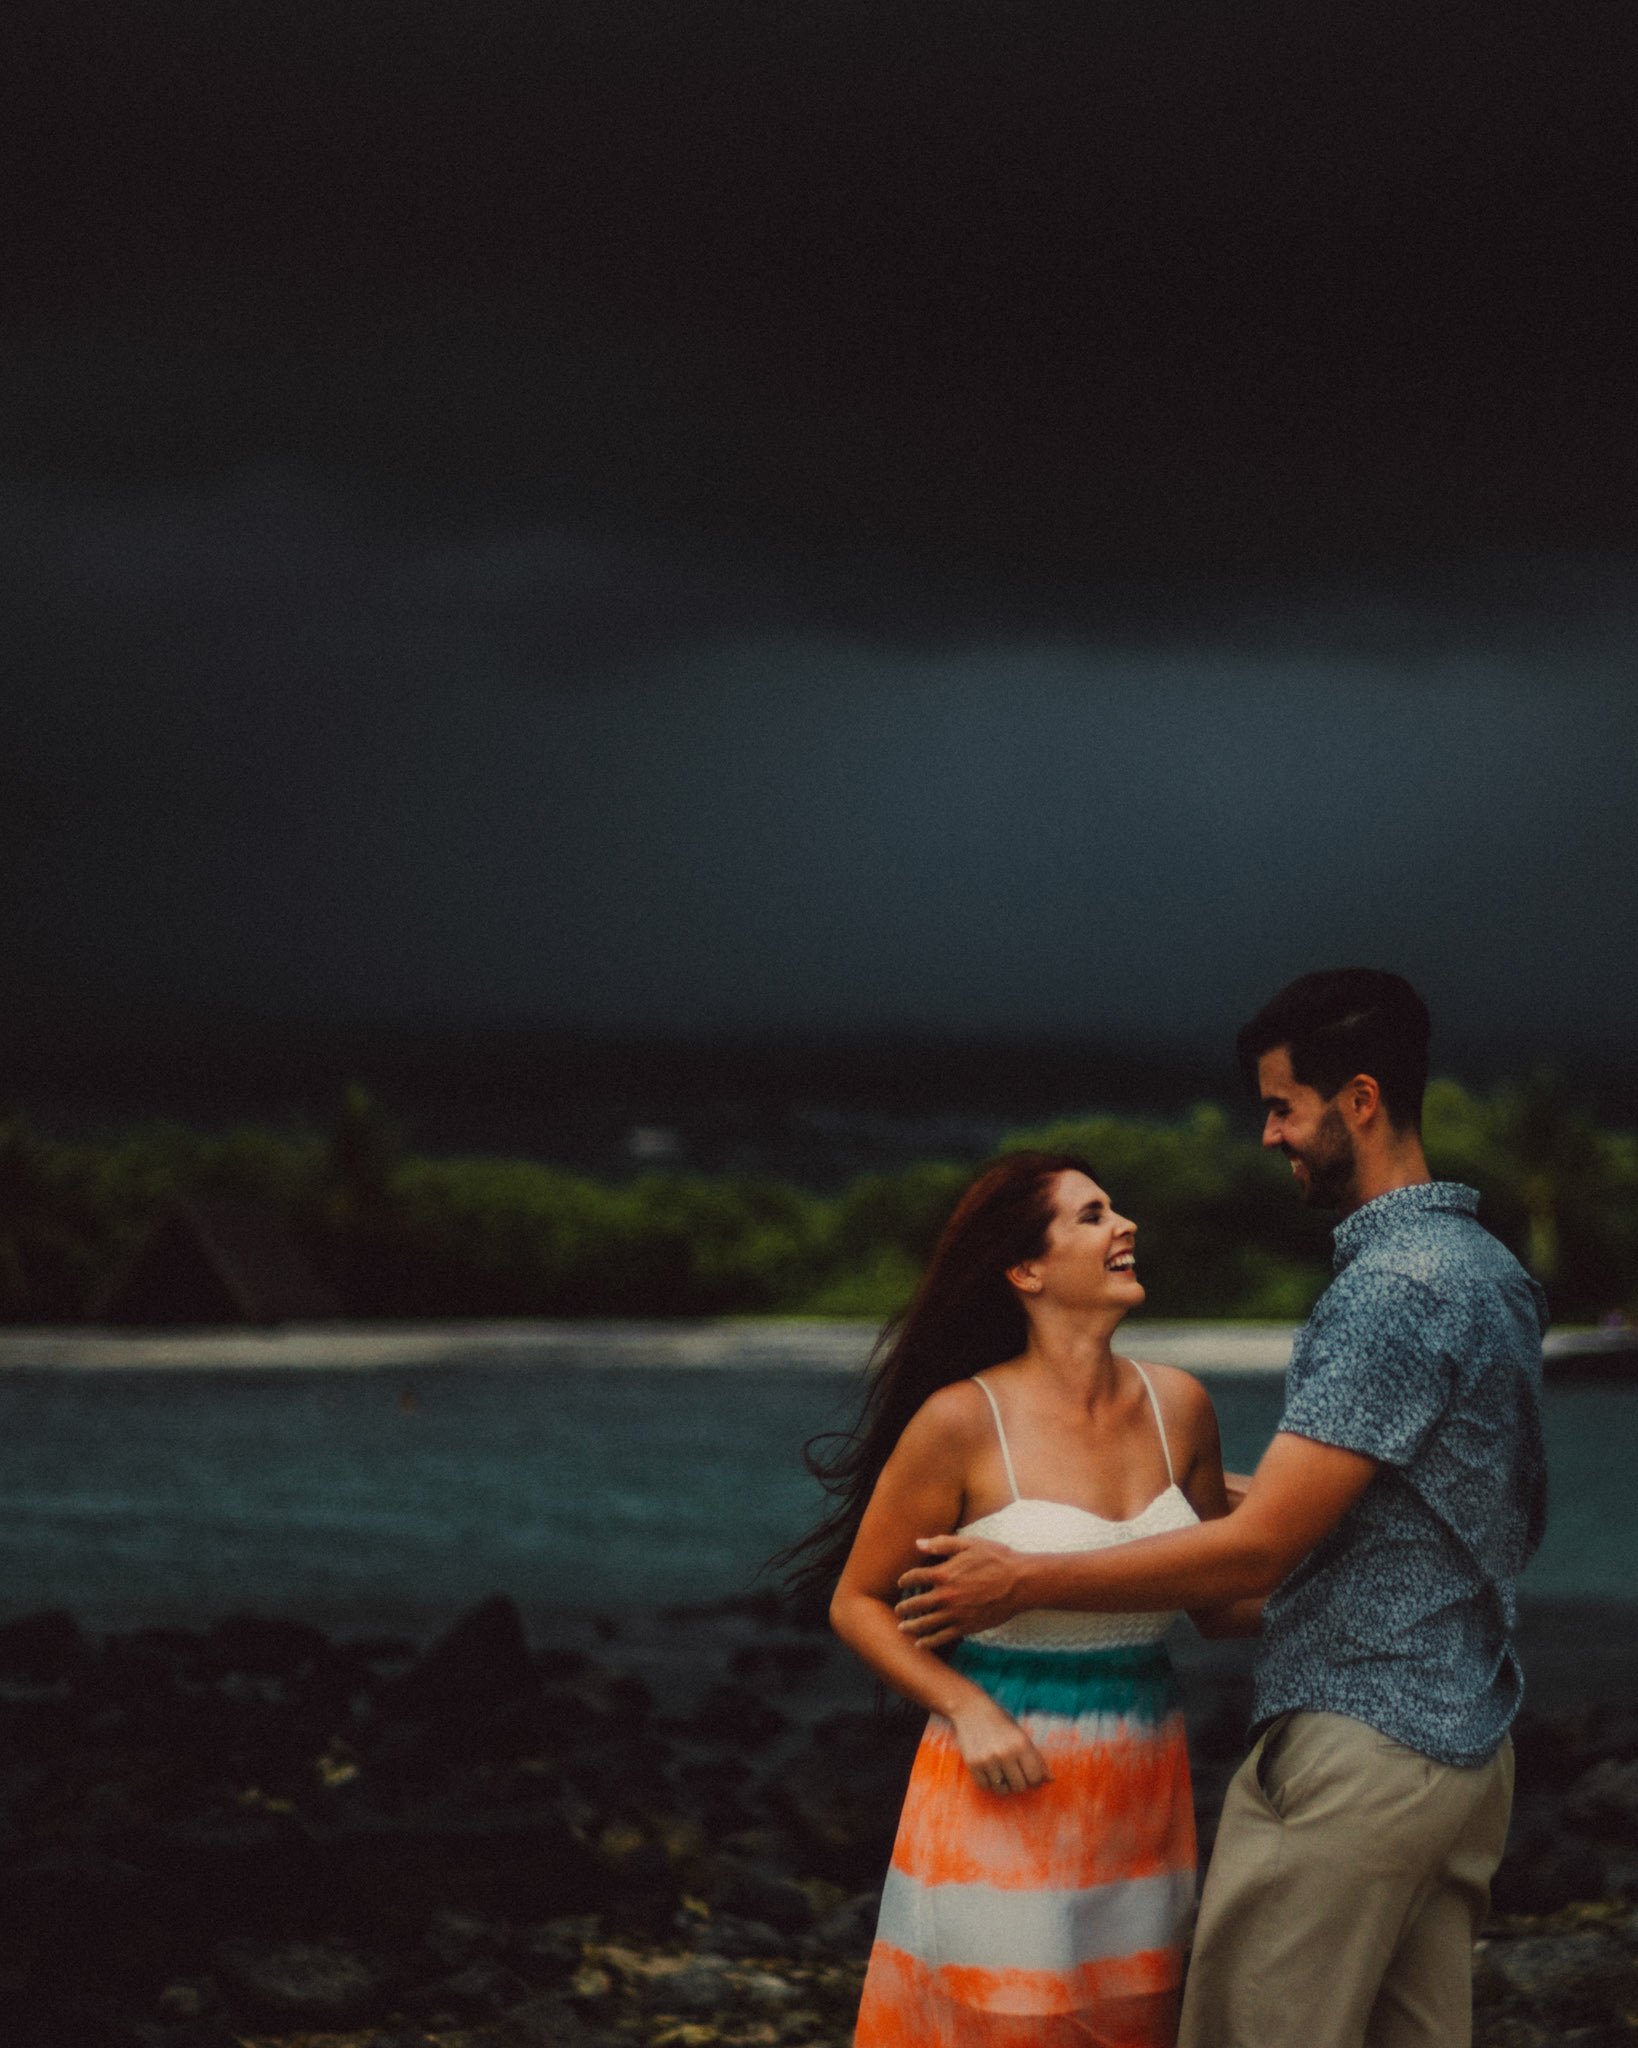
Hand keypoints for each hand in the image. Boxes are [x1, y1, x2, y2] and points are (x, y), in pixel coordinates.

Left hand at [896, 1534, 1024, 1647]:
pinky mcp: (967, 1626)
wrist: (1020, 1582)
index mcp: (944, 1573)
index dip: (904, 1580)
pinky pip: (943, 1637)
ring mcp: (956, 1613)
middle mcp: (946, 1596)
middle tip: (898, 1610)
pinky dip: (929, 1642)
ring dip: (911, 1627)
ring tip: (902, 1628)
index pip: (914, 1577)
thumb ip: (942, 1544)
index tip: (901, 1584)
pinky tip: (920, 1644)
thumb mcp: (969, 1544)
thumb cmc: (996, 1559)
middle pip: (916, 1604)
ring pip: (925, 1624)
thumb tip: (917, 1543)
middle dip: (904, 1608)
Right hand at [949, 1695, 1048, 1794]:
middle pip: (1020, 1787)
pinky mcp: (973, 1764)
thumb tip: (1051, 1780)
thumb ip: (1036, 1758)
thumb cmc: (1000, 1721)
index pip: (1036, 1777)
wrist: (970, 1708)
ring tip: (1000, 1769)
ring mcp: (988, 1760)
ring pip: (1003, 1790)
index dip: (1036, 1781)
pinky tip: (988, 1769)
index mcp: (1022, 1744)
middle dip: (1019, 1782)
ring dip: (1003, 1784)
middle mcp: (1006, 1753)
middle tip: (1014, 1772)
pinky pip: (985, 1786)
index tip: (1030, 1777)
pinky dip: (988, 1782)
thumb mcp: (1021, 1734)